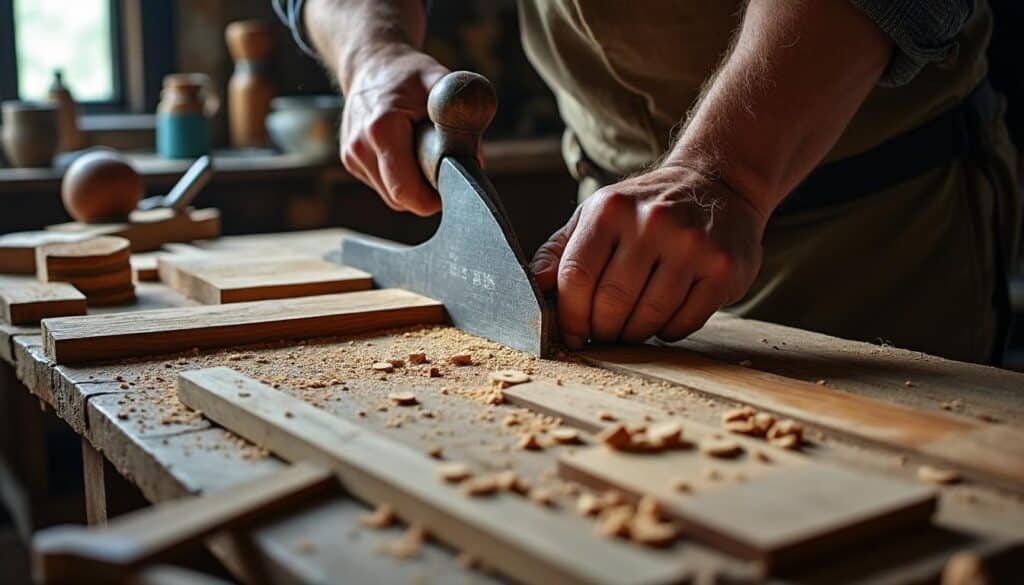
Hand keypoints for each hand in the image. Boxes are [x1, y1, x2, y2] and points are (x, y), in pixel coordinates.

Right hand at [340, 44, 448, 215]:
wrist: (371, 63)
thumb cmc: (408, 74)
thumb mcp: (439, 81)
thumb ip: (461, 116)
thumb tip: (474, 161)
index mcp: (381, 129)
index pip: (407, 192)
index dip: (434, 198)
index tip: (453, 183)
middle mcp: (359, 147)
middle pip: (401, 198)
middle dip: (426, 192)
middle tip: (444, 168)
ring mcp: (351, 157)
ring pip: (391, 196)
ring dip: (413, 186)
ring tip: (423, 153)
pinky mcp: (350, 161)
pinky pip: (383, 186)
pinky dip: (400, 178)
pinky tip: (406, 152)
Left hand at [531, 164, 766, 348]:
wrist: (719, 183)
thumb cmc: (646, 207)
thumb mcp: (597, 214)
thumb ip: (560, 249)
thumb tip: (533, 284)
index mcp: (610, 209)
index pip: (575, 278)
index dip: (569, 316)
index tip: (572, 333)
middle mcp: (652, 223)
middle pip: (610, 304)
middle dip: (602, 330)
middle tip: (604, 333)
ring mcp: (691, 246)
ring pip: (647, 320)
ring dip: (634, 334)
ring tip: (633, 326)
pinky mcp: (722, 269)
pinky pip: (683, 324)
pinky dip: (667, 332)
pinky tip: (665, 316)